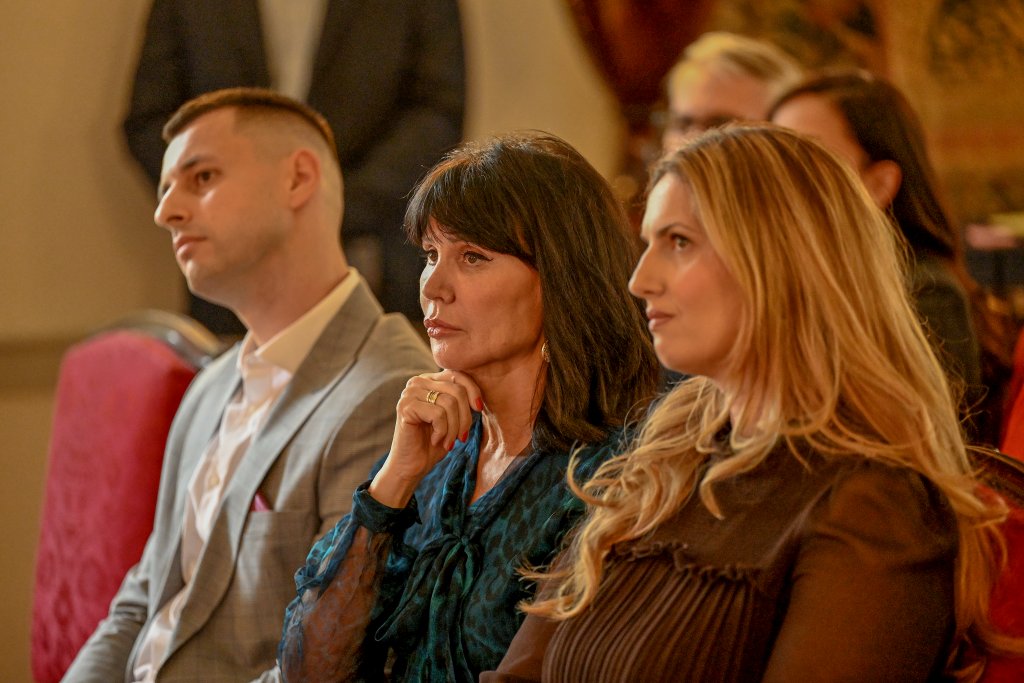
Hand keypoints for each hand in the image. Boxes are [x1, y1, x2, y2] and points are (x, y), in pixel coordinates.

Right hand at [369, 370, 482, 507]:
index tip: (479, 410)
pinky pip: (438, 414)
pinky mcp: (405, 407)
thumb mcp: (454, 417)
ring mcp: (409, 393)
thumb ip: (462, 400)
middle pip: (457, 390)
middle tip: (462, 437)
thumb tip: (478, 395)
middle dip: (465, 417)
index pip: (458, 374)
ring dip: (454, 428)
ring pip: (449, 403)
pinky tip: (435, 440)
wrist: (412, 465)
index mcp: (429, 380)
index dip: (473, 391)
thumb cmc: (435, 442)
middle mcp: (417, 382)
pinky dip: (443, 431)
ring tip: (449, 442)